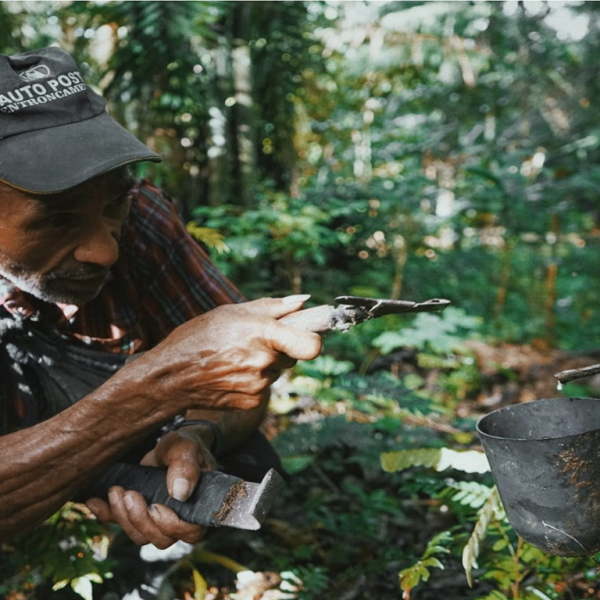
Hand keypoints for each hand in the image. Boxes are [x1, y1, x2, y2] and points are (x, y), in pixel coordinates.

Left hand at [85, 425, 215, 546]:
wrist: (170, 444)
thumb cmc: (184, 445)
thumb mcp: (186, 448)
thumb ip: (186, 467)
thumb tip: (179, 493)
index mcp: (198, 507)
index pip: (189, 532)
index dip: (171, 525)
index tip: (155, 506)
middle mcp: (179, 520)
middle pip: (160, 539)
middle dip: (140, 520)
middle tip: (129, 494)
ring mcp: (156, 521)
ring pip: (139, 536)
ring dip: (124, 518)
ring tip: (116, 490)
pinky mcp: (136, 515)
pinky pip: (120, 524)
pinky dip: (105, 515)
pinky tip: (94, 501)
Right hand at [135, 296, 321, 411]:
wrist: (171, 376)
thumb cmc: (199, 337)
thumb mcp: (233, 312)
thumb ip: (274, 307)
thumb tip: (304, 301)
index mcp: (262, 333)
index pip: (312, 345)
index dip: (314, 338)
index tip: (307, 332)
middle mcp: (264, 361)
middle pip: (294, 354)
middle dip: (282, 346)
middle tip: (256, 340)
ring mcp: (259, 384)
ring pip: (278, 369)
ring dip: (266, 362)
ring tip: (237, 355)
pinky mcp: (252, 401)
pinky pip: (265, 386)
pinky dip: (255, 378)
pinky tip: (232, 371)